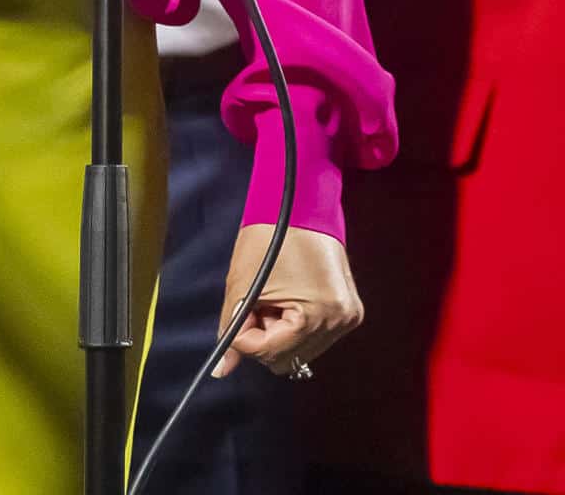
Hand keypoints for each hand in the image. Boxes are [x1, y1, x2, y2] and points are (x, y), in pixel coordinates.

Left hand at [214, 223, 362, 378]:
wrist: (301, 203)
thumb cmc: (269, 236)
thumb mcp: (242, 283)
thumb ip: (231, 327)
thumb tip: (221, 370)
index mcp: (317, 315)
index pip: (269, 352)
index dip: (245, 335)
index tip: (240, 311)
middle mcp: (339, 322)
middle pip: (287, 359)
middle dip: (265, 335)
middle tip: (257, 302)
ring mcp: (349, 318)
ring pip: (300, 352)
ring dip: (280, 333)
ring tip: (275, 297)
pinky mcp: (350, 312)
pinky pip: (315, 337)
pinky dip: (296, 326)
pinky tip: (290, 298)